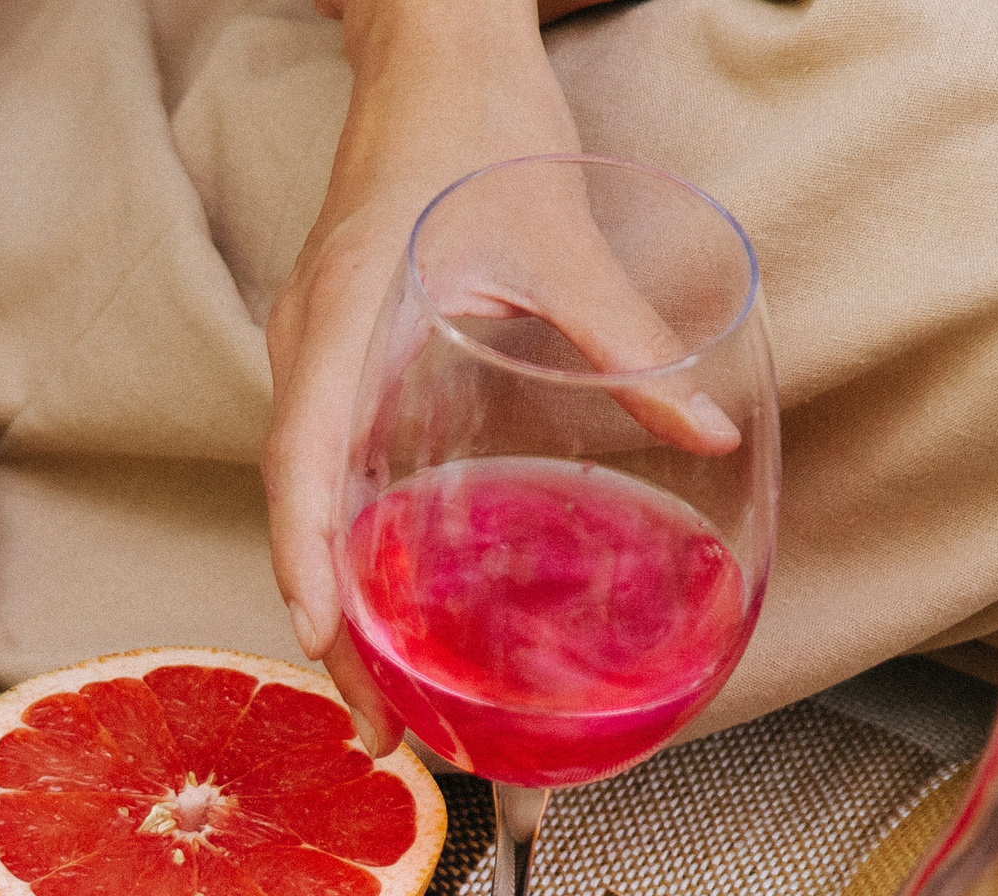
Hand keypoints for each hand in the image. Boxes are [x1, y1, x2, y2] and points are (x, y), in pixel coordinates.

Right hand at [264, 0, 734, 752]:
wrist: (427, 48)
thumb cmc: (478, 124)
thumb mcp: (559, 232)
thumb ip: (624, 340)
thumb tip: (704, 435)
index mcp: (345, 310)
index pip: (300, 452)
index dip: (304, 553)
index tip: (324, 638)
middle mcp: (309, 343)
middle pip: (294, 505)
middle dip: (328, 624)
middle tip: (382, 725)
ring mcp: (311, 352)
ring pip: (302, 496)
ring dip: (332, 597)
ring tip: (382, 696)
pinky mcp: (329, 357)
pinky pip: (318, 468)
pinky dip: (340, 545)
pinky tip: (384, 601)